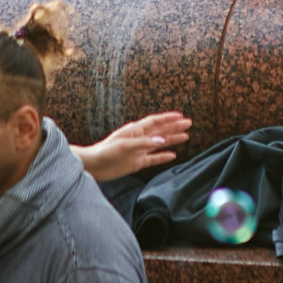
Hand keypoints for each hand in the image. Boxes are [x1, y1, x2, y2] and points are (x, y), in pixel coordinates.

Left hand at [76, 111, 193, 181]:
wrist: (94, 166)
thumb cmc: (106, 152)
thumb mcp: (125, 146)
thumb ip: (144, 143)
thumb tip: (163, 141)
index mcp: (135, 130)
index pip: (156, 122)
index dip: (168, 118)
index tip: (181, 116)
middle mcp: (139, 138)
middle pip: (160, 131)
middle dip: (174, 127)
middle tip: (188, 124)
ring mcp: (139, 150)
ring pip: (159, 144)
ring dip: (172, 140)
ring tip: (185, 137)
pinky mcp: (137, 162)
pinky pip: (154, 158)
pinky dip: (163, 157)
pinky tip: (173, 155)